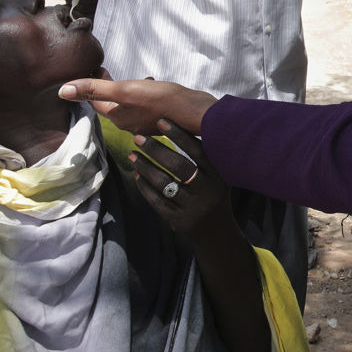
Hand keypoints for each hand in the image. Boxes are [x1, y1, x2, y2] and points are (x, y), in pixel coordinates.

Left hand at [59, 78, 216, 134]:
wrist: (194, 112)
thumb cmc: (161, 100)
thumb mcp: (125, 90)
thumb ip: (94, 89)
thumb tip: (63, 91)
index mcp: (117, 117)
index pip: (94, 100)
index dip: (89, 84)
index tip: (91, 69)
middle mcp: (129, 123)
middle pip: (110, 103)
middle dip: (106, 87)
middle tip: (105, 70)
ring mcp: (145, 122)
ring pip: (127, 103)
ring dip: (125, 90)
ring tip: (130, 76)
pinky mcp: (159, 118)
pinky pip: (143, 105)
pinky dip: (141, 93)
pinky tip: (151, 84)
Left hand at [130, 120, 233, 241]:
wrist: (216, 230)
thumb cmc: (213, 193)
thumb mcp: (218, 176)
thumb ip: (205, 157)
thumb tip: (181, 127)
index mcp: (217, 175)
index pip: (197, 151)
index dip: (179, 135)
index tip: (161, 121)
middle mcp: (206, 191)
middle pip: (178, 166)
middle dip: (156, 149)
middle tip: (138, 137)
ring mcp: (192, 207)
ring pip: (164, 183)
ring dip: (145, 167)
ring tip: (132, 154)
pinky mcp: (179, 221)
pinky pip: (158, 201)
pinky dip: (145, 187)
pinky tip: (137, 175)